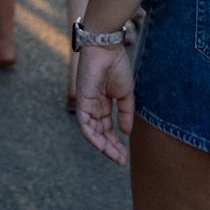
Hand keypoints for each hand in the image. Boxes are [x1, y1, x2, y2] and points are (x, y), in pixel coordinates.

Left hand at [75, 44, 134, 166]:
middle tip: (121, 161)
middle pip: (100, 133)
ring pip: (92, 132)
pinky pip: (84, 123)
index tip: (125, 156)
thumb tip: (126, 132)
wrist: (107, 48)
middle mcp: (94, 106)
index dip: (115, 144)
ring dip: (103, 147)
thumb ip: (125, 113)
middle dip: (110, 149)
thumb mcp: (125, 94)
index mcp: (103, 104)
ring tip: (116, 157)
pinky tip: (104, 146)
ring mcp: (87, 104)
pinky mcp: (82, 101)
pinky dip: (93, 136)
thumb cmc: (116, 66)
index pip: (107, 129)